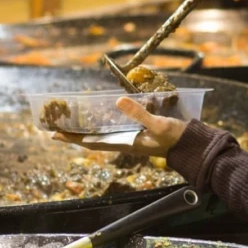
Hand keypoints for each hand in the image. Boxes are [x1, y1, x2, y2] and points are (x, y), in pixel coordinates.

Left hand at [51, 97, 187, 157]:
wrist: (193, 146)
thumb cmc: (175, 138)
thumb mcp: (158, 124)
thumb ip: (139, 114)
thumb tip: (117, 101)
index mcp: (125, 144)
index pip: (92, 142)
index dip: (74, 138)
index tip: (55, 135)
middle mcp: (125, 143)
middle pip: (94, 139)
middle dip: (76, 133)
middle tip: (58, 126)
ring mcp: (132, 139)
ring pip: (104, 135)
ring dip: (89, 129)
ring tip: (76, 121)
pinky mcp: (140, 134)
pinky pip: (116, 130)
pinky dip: (105, 124)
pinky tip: (104, 117)